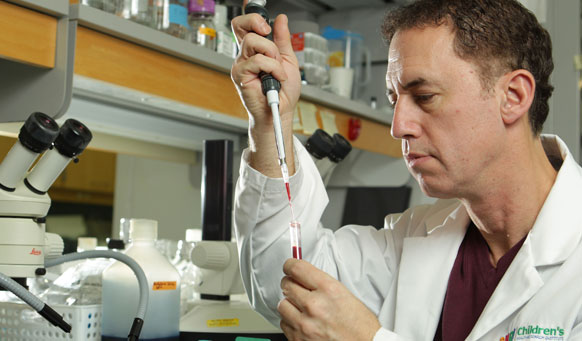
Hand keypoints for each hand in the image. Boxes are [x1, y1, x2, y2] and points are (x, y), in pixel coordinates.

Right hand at [230, 4, 300, 175]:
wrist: (281, 110)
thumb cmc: (283, 91)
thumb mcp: (288, 59)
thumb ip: (283, 39)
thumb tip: (281, 19)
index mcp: (256, 50)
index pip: (244, 25)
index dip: (251, 17)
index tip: (265, 22)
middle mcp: (245, 55)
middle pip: (240, 26)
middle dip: (256, 24)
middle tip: (267, 33)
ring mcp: (241, 64)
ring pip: (252, 41)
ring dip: (272, 54)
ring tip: (277, 69)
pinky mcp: (240, 75)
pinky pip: (257, 60)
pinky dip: (272, 67)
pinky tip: (276, 77)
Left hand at [278, 259, 381, 340]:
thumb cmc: (359, 325)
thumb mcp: (344, 294)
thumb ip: (321, 284)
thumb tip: (303, 276)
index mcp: (328, 290)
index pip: (297, 268)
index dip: (290, 265)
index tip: (289, 266)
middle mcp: (314, 305)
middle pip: (286, 285)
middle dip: (290, 284)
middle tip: (297, 288)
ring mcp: (305, 324)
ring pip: (282, 305)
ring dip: (290, 304)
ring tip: (302, 308)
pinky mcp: (299, 339)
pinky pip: (284, 324)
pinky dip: (291, 322)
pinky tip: (303, 321)